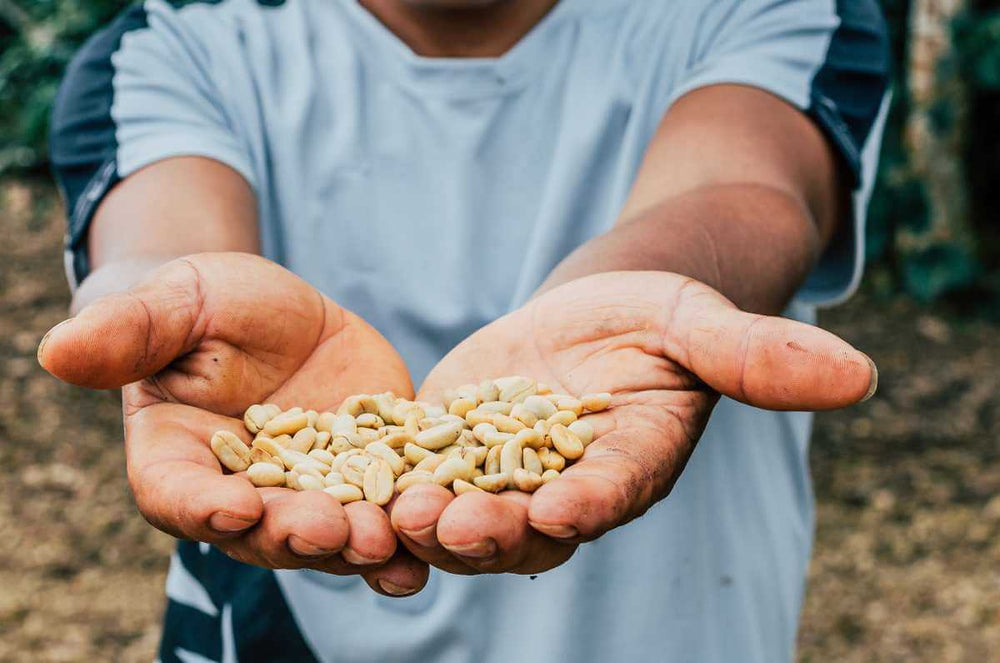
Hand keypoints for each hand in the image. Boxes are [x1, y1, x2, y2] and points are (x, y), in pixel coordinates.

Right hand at [38, 253, 427, 596]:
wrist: (275, 310)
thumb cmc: (207, 304)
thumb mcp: (174, 304)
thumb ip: (128, 333)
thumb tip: (56, 350)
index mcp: (181, 460)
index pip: (178, 495)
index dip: (202, 506)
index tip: (234, 506)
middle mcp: (245, 492)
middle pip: (265, 530)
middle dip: (298, 535)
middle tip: (334, 534)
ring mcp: (313, 489)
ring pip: (332, 531)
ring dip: (361, 545)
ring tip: (392, 547)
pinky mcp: (370, 471)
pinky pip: (388, 504)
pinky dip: (411, 523)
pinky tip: (442, 530)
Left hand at [391, 271, 874, 574]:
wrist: (589, 312)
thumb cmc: (658, 313)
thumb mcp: (703, 322)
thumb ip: (760, 355)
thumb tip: (862, 372)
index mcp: (628, 465)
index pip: (613, 492)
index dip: (592, 501)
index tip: (567, 508)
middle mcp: (561, 488)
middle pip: (525, 523)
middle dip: (492, 529)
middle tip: (453, 524)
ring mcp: (496, 474)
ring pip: (459, 511)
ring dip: (426, 521)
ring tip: (391, 512)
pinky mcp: (443, 449)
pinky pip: (409, 474)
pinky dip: (380, 486)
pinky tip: (338, 484)